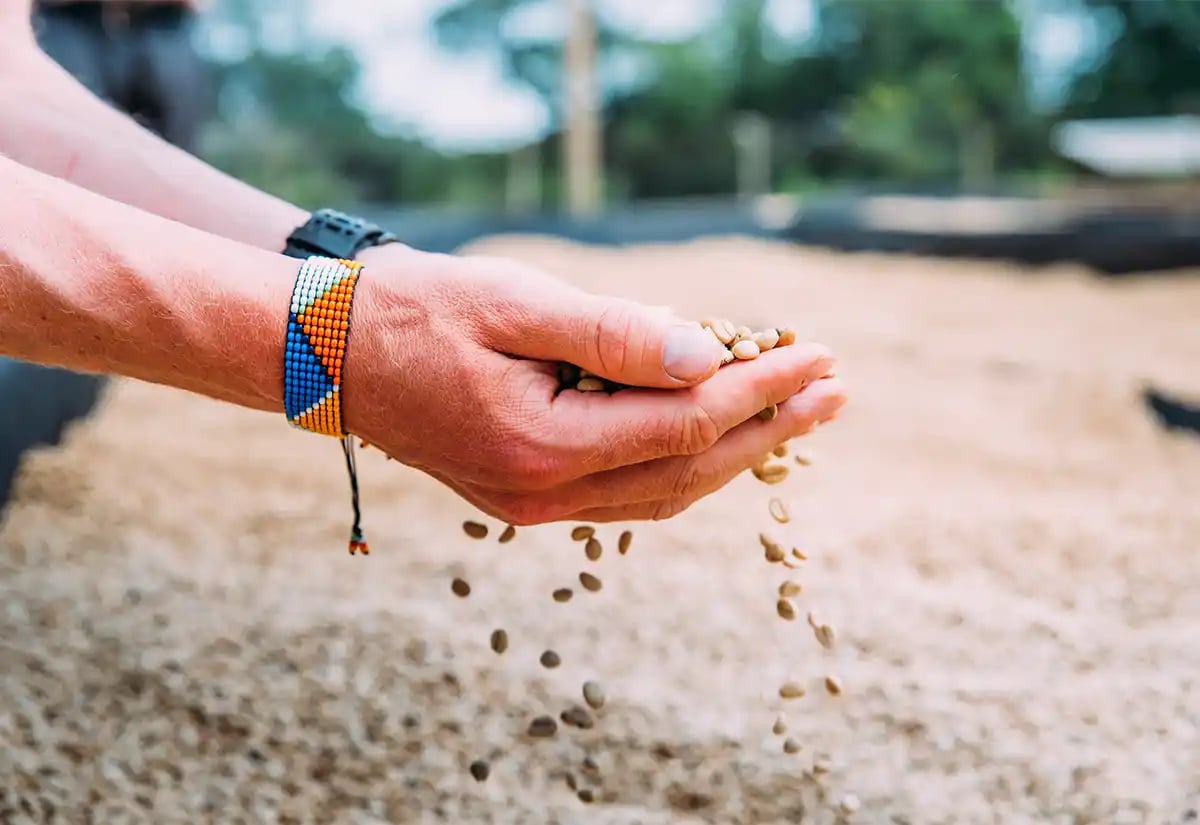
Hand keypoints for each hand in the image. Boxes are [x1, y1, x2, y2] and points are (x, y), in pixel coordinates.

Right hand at [347, 246, 845, 523]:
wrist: (324, 355)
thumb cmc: (410, 311)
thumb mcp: (512, 301)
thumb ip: (610, 332)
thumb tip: (705, 354)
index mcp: (542, 443)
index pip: (686, 421)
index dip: (760, 388)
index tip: (817, 353)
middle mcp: (543, 492)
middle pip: (689, 470)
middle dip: (770, 429)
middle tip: (834, 391)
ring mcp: (532, 504)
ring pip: (663, 492)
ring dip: (735, 452)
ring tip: (794, 414)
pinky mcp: (524, 497)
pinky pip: (627, 493)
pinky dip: (682, 463)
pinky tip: (716, 434)